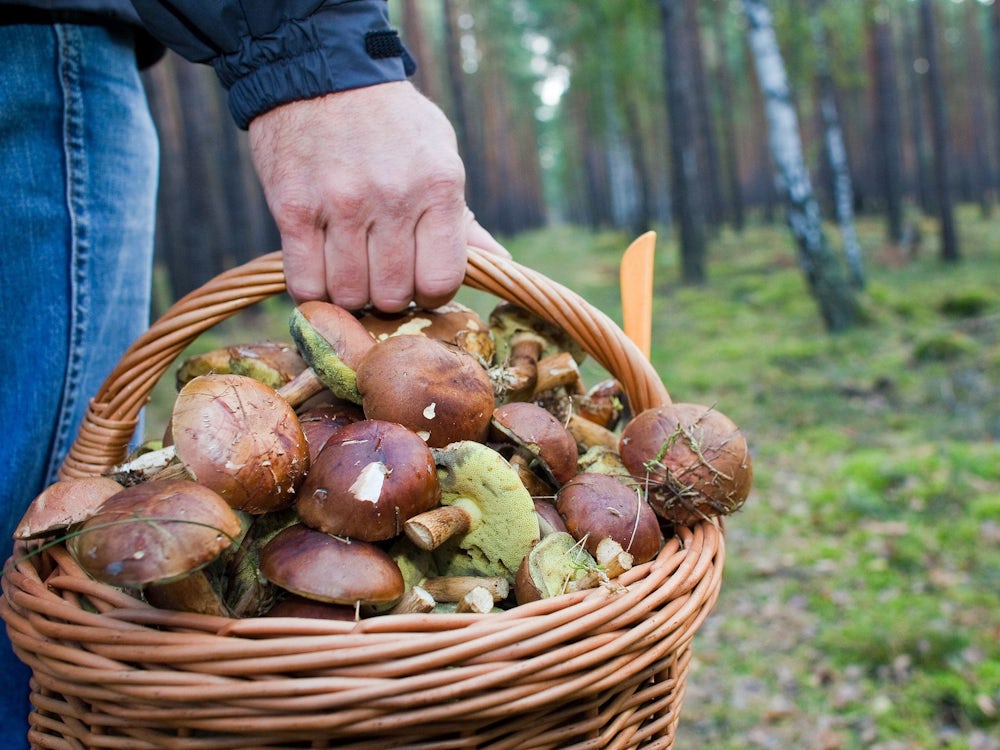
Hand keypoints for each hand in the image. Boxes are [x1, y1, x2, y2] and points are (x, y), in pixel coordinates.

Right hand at [248, 81, 507, 311]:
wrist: (322, 71)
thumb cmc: (391, 122)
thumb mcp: (440, 156)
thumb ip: (463, 218)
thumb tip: (498, 263)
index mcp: (438, 186)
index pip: (441, 281)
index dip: (431, 294)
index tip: (419, 282)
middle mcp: (392, 198)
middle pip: (393, 295)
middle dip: (389, 295)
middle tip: (381, 273)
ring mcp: (340, 204)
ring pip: (349, 295)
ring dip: (350, 293)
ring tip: (351, 269)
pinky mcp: (293, 209)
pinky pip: (305, 283)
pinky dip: (313, 289)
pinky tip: (321, 272)